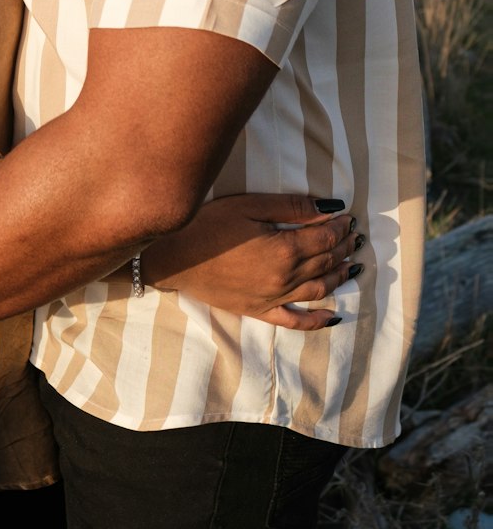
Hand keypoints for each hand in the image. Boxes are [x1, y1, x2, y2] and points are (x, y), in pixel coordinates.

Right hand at [142, 193, 361, 330]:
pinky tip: (333, 316)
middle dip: (343, 247)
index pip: (325, 238)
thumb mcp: (250, 206)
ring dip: (339, 277)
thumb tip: (329, 210)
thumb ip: (291, 208)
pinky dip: (317, 321)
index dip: (340, 228)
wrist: (174, 257)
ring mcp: (273, 298)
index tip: (349, 218)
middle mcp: (285, 278)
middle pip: (325, 262)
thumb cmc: (209, 224)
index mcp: (284, 250)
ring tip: (353, 265)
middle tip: (354, 237)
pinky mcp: (259, 311)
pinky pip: (295, 321)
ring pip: (318, 290)